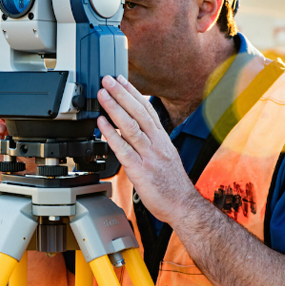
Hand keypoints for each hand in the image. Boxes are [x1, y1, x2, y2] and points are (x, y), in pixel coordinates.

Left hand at [96, 75, 194, 224]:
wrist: (183, 206)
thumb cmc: (172, 184)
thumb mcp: (165, 156)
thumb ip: (151, 142)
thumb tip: (135, 130)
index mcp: (162, 139)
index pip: (147, 109)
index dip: (133, 93)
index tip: (121, 80)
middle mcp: (157, 143)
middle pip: (138, 112)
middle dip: (121, 93)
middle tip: (108, 79)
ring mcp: (149, 156)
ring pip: (130, 126)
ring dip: (115, 108)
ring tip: (103, 94)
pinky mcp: (141, 170)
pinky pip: (123, 149)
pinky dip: (111, 134)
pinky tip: (101, 123)